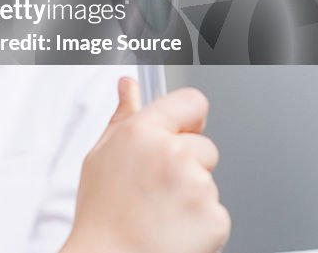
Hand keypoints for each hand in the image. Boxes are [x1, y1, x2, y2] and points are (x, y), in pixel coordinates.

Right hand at [63, 78, 229, 252]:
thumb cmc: (102, 214)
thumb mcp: (101, 156)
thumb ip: (122, 117)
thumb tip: (128, 86)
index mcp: (142, 133)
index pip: (191, 102)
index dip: (188, 119)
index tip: (182, 132)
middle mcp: (173, 153)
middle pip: (203, 146)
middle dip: (188, 165)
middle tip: (157, 190)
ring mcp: (197, 186)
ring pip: (208, 181)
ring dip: (192, 196)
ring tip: (160, 214)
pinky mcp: (215, 217)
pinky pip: (216, 212)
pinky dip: (200, 223)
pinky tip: (173, 230)